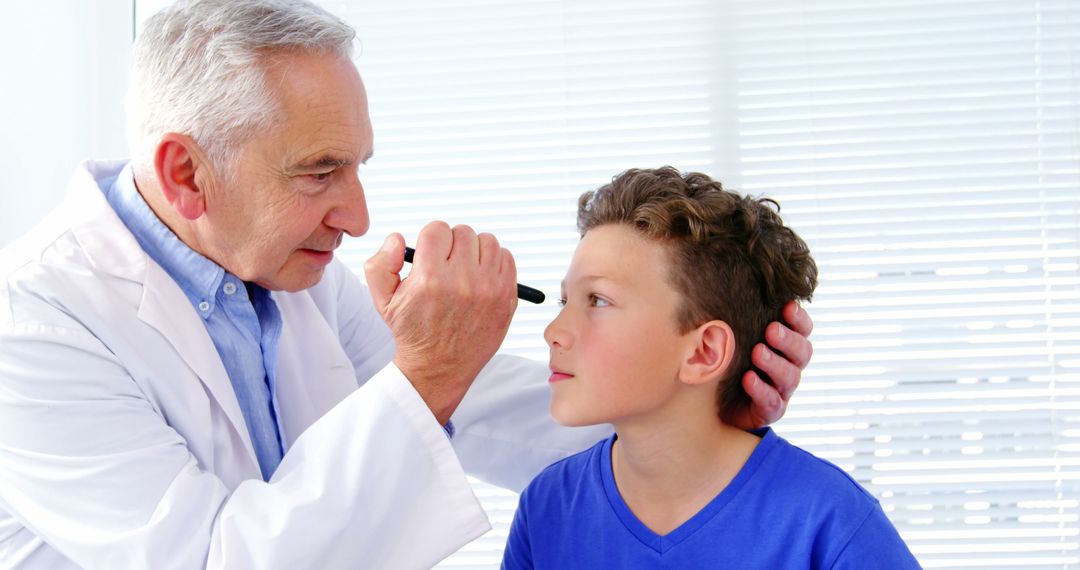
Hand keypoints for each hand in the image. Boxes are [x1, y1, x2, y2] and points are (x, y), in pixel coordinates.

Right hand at [364, 222, 517, 423]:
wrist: (440, 367)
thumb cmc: (413, 331)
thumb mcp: (383, 301)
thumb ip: (380, 264)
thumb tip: (398, 239)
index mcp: (430, 279)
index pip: (437, 229)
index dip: (431, 239)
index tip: (431, 255)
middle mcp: (462, 282)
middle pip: (463, 233)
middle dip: (452, 244)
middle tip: (447, 264)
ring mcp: (488, 289)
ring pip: (487, 241)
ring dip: (475, 251)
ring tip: (465, 270)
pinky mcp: (507, 296)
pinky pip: (506, 258)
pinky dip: (494, 262)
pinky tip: (481, 278)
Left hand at [731, 300, 813, 429]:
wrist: (714, 402)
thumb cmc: (728, 359)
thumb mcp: (734, 336)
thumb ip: (739, 318)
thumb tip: (729, 287)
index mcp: (785, 346)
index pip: (803, 329)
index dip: (799, 318)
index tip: (787, 306)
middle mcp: (789, 366)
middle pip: (802, 352)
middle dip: (788, 340)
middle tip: (771, 330)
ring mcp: (781, 390)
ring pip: (789, 377)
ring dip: (774, 363)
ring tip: (757, 353)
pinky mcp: (769, 410)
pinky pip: (771, 401)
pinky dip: (760, 389)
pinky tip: (748, 379)